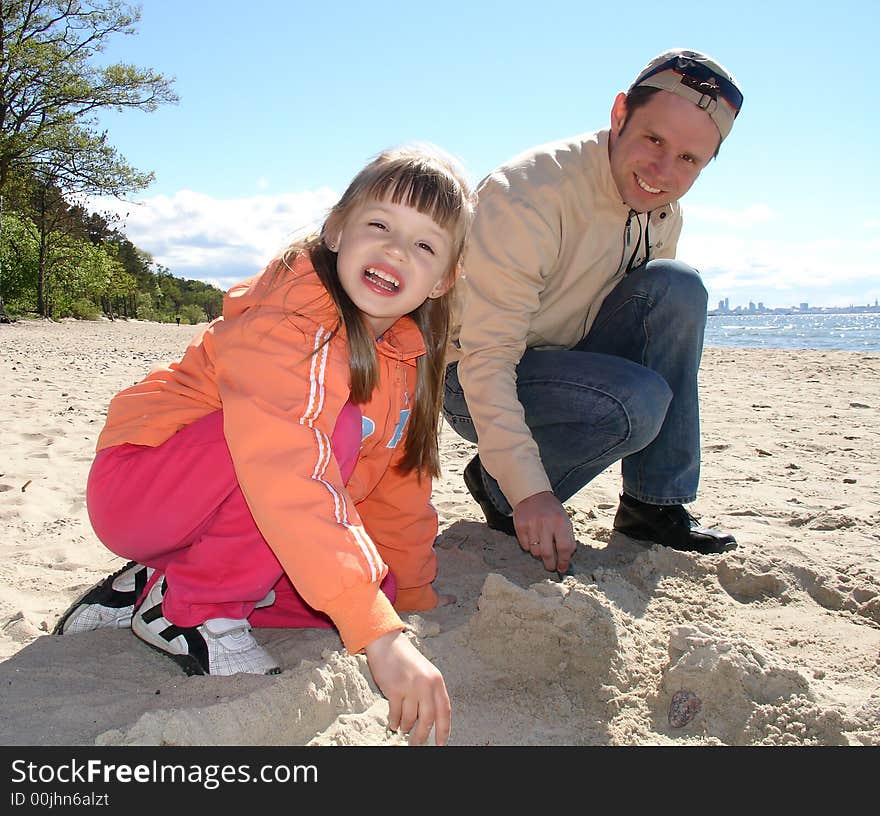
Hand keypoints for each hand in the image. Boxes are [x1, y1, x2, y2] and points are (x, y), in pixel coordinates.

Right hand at [365, 630, 450, 745]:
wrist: (386, 642)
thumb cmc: (405, 658)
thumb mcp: (425, 672)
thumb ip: (430, 692)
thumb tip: (430, 721)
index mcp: (437, 680)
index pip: (444, 711)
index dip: (444, 731)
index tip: (441, 744)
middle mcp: (426, 684)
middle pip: (428, 720)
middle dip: (422, 736)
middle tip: (417, 744)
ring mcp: (410, 687)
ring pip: (410, 719)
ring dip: (406, 727)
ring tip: (402, 728)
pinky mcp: (394, 689)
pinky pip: (395, 714)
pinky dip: (394, 721)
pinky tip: (393, 723)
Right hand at [512, 491, 576, 572]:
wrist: (533, 494)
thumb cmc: (552, 511)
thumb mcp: (565, 520)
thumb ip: (568, 539)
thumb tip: (567, 559)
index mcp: (561, 522)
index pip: (564, 548)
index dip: (564, 561)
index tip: (562, 568)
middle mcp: (546, 523)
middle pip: (548, 553)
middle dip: (550, 564)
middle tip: (551, 567)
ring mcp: (532, 524)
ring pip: (535, 552)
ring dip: (539, 555)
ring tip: (541, 548)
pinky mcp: (520, 525)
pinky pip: (525, 546)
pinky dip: (529, 547)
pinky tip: (533, 539)